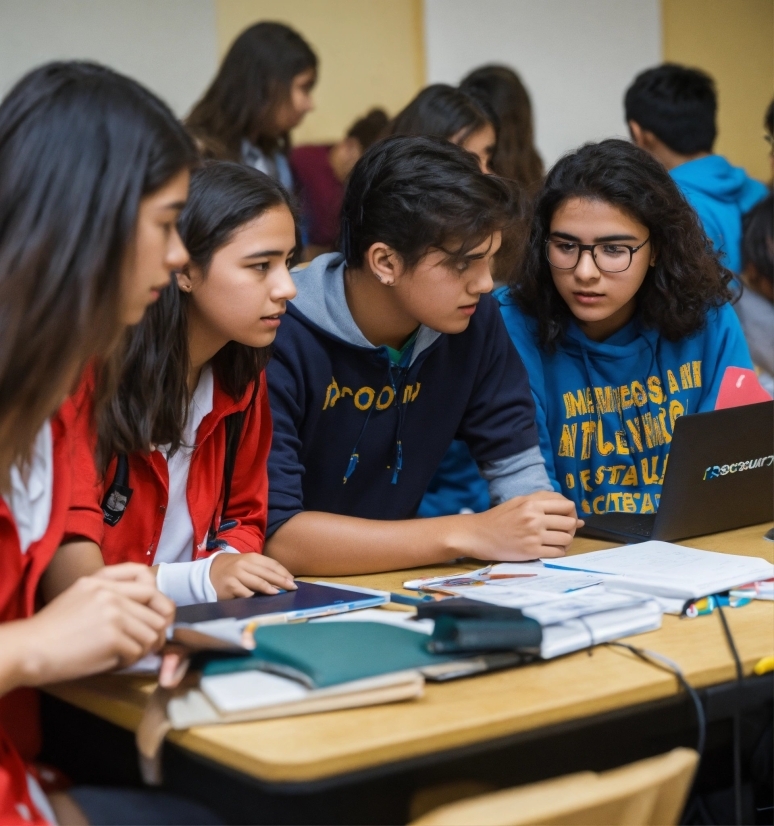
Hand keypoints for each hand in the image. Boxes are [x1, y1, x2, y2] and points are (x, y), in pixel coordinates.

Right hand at [4, 564, 174, 688]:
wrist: (27, 650)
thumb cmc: (52, 630)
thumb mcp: (79, 596)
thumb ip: (110, 593)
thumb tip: (147, 609)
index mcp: (101, 580)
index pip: (147, 579)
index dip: (159, 600)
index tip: (157, 616)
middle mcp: (110, 592)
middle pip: (159, 609)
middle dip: (156, 631)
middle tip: (146, 645)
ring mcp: (113, 613)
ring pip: (153, 633)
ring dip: (143, 648)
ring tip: (125, 653)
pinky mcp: (113, 636)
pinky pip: (139, 651)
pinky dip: (129, 661)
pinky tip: (113, 661)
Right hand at [209, 552, 296, 598]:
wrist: (210, 573)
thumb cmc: (235, 570)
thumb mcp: (248, 565)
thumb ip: (263, 571)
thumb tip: (285, 581)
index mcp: (252, 557)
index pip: (272, 564)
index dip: (284, 572)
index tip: (293, 580)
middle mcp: (244, 564)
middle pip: (267, 573)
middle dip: (281, 581)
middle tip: (292, 588)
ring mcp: (236, 575)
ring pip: (257, 583)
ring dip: (270, 589)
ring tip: (279, 593)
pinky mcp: (229, 586)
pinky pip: (245, 593)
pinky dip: (254, 597)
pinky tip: (260, 600)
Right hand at [468, 491, 582, 560]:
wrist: (478, 534)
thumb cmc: (498, 518)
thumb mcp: (519, 501)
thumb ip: (545, 503)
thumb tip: (576, 517)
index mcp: (532, 503)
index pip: (567, 505)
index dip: (571, 512)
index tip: (566, 517)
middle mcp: (535, 518)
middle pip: (570, 522)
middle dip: (571, 528)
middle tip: (563, 531)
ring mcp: (534, 536)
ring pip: (567, 539)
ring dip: (566, 541)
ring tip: (557, 541)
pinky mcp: (531, 552)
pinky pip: (558, 553)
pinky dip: (559, 552)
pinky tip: (551, 549)